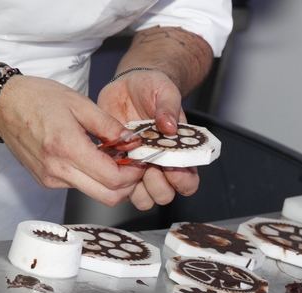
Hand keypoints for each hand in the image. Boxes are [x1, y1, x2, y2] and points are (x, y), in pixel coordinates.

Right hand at [0, 75, 146, 206]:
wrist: (1, 104)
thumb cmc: (37, 98)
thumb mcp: (79, 102)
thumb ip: (109, 125)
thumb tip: (132, 141)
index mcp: (66, 148)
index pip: (113, 179)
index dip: (134, 174)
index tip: (141, 161)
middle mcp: (57, 170)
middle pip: (108, 197)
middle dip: (128, 185)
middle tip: (134, 166)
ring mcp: (51, 179)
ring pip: (95, 194)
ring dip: (112, 183)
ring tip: (115, 159)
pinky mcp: (46, 181)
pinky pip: (79, 187)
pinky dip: (94, 179)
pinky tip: (95, 159)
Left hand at [97, 69, 198, 209]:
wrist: (129, 84)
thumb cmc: (153, 88)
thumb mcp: (165, 90)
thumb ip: (169, 107)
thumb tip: (170, 126)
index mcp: (179, 153)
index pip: (189, 182)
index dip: (181, 179)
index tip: (170, 163)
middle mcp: (161, 166)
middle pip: (164, 196)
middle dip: (157, 185)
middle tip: (148, 164)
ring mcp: (139, 168)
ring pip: (142, 198)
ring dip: (136, 188)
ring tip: (129, 162)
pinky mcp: (119, 164)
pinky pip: (118, 185)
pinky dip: (115, 177)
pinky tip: (113, 157)